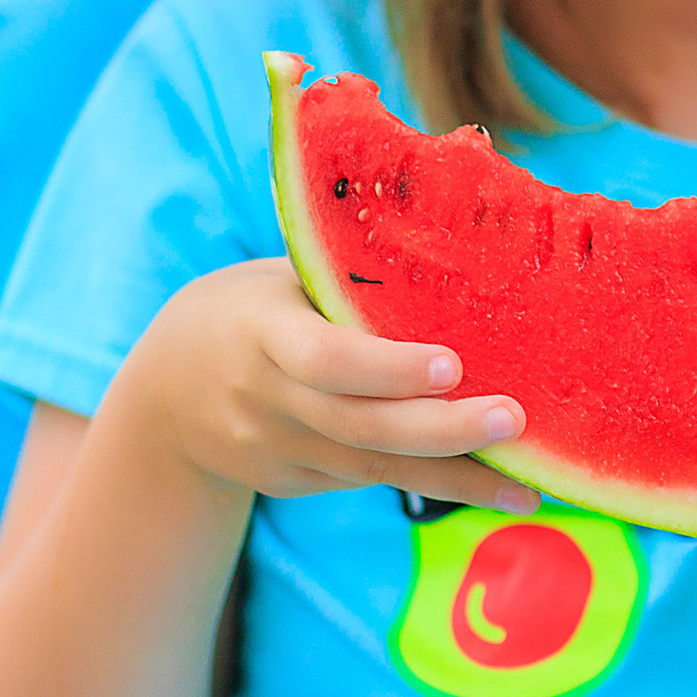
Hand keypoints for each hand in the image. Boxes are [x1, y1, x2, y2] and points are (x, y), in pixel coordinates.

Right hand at [139, 261, 540, 516]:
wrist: (166, 394)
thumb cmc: (255, 307)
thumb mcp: (283, 277)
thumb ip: (350, 267)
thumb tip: (461, 210)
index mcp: (263, 331)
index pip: (323, 358)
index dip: (386, 368)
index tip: (452, 365)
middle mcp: (267, 399)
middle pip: (359, 426)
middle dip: (442, 430)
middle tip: (514, 420)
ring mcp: (277, 451)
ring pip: (375, 469)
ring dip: (457, 477)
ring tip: (530, 486)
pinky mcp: (294, 484)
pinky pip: (369, 483)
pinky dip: (433, 484)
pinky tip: (495, 486)